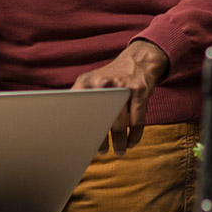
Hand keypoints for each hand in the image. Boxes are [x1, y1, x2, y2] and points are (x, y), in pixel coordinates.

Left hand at [72, 39, 169, 155]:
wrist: (139, 60)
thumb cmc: (111, 79)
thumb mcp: (92, 82)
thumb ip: (81, 99)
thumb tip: (72, 130)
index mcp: (86, 82)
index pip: (76, 110)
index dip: (78, 129)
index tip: (80, 144)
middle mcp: (102, 83)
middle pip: (99, 121)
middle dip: (100, 141)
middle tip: (101, 151)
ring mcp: (122, 86)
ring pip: (119, 124)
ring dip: (119, 143)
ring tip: (119, 151)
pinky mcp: (139, 90)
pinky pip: (137, 121)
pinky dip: (134, 136)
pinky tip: (132, 142)